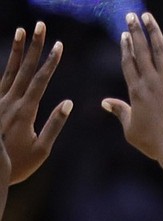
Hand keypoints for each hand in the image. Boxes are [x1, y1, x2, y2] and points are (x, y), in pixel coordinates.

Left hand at [0, 22, 71, 183]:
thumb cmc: (18, 164)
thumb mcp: (41, 149)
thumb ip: (54, 124)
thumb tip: (68, 103)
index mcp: (24, 111)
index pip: (40, 81)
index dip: (50, 62)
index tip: (59, 45)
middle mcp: (9, 101)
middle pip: (24, 68)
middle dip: (34, 46)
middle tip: (40, 26)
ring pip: (9, 70)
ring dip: (18, 51)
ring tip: (22, 32)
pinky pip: (1, 81)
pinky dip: (7, 67)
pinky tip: (12, 60)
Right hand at [101, 13, 162, 161]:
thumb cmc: (155, 143)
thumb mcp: (131, 130)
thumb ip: (119, 112)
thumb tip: (104, 102)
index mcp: (135, 91)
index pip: (128, 63)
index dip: (125, 47)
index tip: (124, 35)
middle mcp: (149, 81)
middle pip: (139, 50)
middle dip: (134, 31)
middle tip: (131, 16)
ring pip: (158, 48)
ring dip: (152, 30)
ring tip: (147, 16)